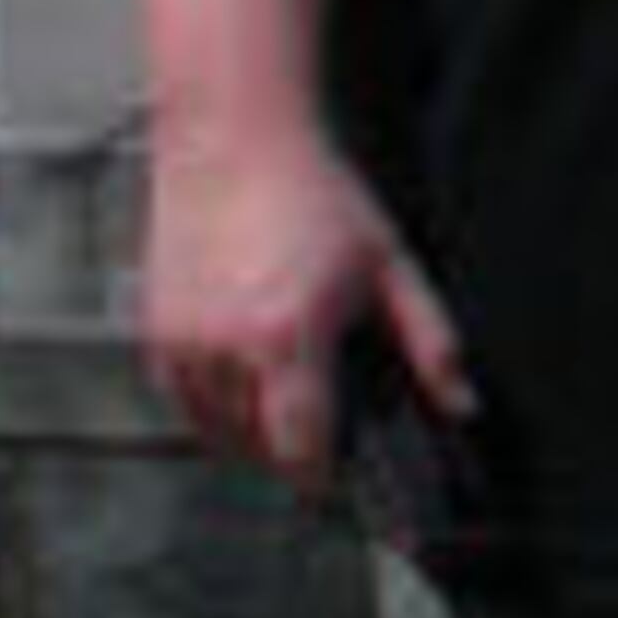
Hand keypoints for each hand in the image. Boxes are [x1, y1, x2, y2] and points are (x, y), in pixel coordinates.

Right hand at [140, 117, 472, 498]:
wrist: (233, 140)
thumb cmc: (317, 197)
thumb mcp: (393, 267)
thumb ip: (432, 343)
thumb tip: (462, 406)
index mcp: (287, 339)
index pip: (299, 450)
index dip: (321, 476)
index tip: (336, 478)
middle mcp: (225, 349)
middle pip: (256, 446)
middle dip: (290, 452)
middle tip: (320, 437)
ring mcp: (182, 340)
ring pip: (213, 428)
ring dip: (247, 433)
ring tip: (283, 408)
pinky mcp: (154, 327)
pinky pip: (180, 399)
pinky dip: (208, 407)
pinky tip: (241, 386)